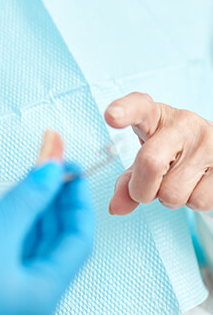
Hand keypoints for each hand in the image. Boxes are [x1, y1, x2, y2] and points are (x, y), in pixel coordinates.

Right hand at [0, 161, 93, 314]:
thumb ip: (25, 199)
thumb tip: (52, 170)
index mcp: (41, 297)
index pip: (78, 240)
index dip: (76, 199)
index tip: (69, 168)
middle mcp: (30, 310)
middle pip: (55, 248)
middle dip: (53, 204)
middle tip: (48, 168)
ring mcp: (8, 313)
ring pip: (32, 256)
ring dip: (33, 217)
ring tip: (27, 183)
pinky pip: (10, 265)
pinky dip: (13, 236)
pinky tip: (5, 214)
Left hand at [106, 92, 212, 214]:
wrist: (212, 150)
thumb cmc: (171, 151)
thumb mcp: (146, 155)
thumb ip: (128, 179)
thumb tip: (116, 207)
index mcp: (155, 116)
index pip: (139, 107)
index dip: (124, 110)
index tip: (111, 115)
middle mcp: (183, 123)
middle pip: (150, 163)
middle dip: (141, 190)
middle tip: (145, 190)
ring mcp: (208, 142)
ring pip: (173, 193)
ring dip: (170, 198)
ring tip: (179, 179)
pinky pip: (198, 201)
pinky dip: (192, 201)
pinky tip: (197, 183)